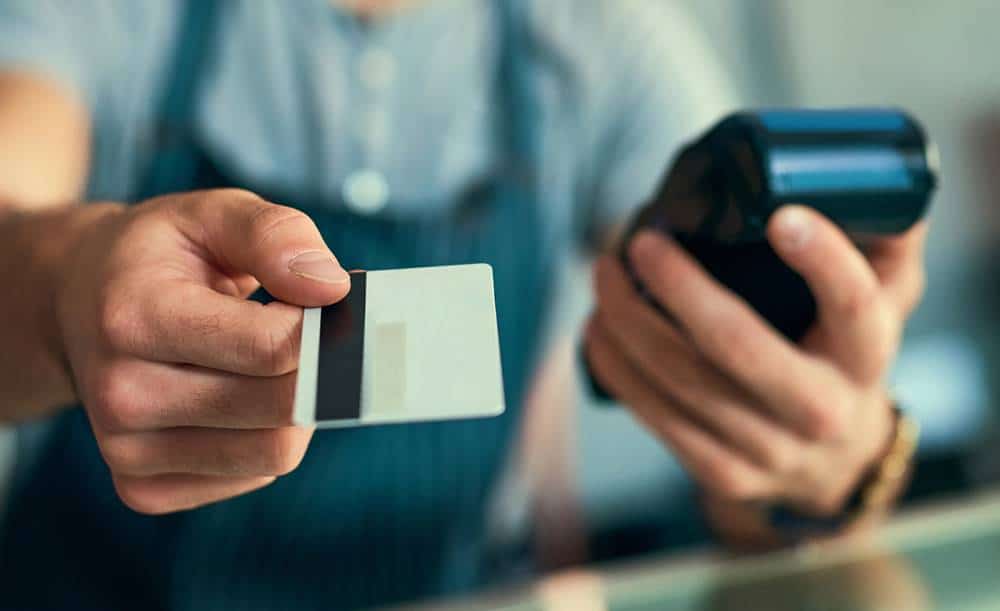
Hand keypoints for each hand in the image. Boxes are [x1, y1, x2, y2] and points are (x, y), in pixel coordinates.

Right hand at [55, 189, 349, 513]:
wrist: (78, 303)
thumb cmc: (159, 255)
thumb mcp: (211, 214)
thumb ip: (275, 235)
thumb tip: (331, 288)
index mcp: (134, 317)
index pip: (274, 348)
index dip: (316, 324)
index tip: (314, 301)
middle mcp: (121, 394)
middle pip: (283, 407)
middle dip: (317, 369)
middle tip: (308, 334)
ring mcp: (127, 451)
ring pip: (277, 453)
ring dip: (298, 408)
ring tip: (269, 364)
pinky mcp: (143, 488)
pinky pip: (256, 475)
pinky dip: (267, 436)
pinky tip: (241, 397)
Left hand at [585, 205, 926, 515]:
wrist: (833, 464)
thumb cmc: (841, 358)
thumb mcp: (884, 302)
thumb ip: (884, 240)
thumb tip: (864, 170)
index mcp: (866, 357)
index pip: (854, 307)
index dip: (822, 261)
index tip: (781, 216)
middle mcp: (821, 410)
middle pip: (736, 345)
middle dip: (677, 286)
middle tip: (641, 242)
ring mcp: (769, 448)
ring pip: (679, 380)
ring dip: (627, 320)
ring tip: (605, 275)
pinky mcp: (722, 471)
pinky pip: (655, 415)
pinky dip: (615, 366)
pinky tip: (598, 329)